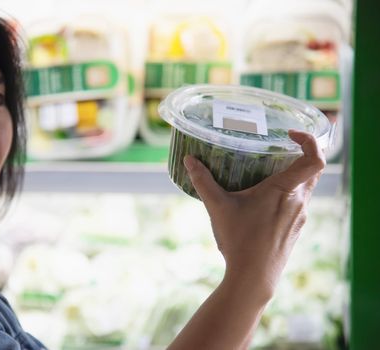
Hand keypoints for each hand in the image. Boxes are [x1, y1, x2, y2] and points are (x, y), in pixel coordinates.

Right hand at [183, 130, 324, 295]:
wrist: (254, 278)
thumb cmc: (239, 241)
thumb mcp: (218, 207)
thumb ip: (203, 181)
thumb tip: (189, 160)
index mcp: (284, 190)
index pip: (315, 159)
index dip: (310, 140)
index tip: (291, 134)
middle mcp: (298, 201)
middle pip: (311, 171)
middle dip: (298, 156)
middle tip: (277, 149)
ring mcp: (299, 217)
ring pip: (305, 188)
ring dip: (292, 177)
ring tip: (267, 174)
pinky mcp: (295, 229)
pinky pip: (298, 204)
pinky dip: (288, 195)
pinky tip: (265, 202)